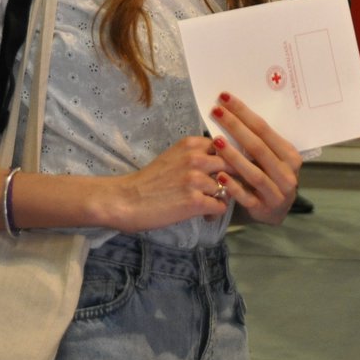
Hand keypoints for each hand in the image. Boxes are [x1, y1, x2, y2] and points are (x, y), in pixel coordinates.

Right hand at [108, 136, 229, 230]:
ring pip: (228, 188)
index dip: (228, 161)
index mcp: (191, 144)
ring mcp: (197, 180)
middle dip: (232, 179)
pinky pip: (221, 206)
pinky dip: (215, 212)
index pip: (226, 147)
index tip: (225, 171)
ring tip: (208, 205)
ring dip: (221, 198)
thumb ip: (196, 156)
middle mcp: (196, 158)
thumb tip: (222, 163)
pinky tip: (204, 215)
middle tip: (223, 190)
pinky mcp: (195, 202)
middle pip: (233, 166)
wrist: (126, 200)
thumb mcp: (173, 157)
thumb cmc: (148, 180)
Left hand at [209, 92, 301, 223]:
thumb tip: (232, 113)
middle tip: (216, 112)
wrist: (276, 210)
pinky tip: (220, 176)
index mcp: (290, 155)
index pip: (265, 130)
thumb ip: (259, 142)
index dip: (244, 113)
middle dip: (236, 127)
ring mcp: (277, 192)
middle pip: (258, 147)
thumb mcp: (272, 158)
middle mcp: (287, 173)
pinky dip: (234, 186)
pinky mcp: (264, 209)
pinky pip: (247, 196)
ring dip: (234, 156)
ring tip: (215, 141)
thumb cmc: (270, 177)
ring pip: (254, 172)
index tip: (225, 99)